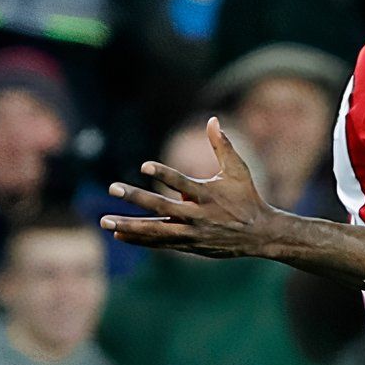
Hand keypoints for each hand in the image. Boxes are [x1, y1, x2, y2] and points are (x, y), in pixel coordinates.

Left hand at [104, 116, 289, 256]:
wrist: (260, 235)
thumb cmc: (247, 198)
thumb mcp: (238, 170)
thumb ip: (222, 146)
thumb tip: (213, 119)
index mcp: (208, 195)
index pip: (182, 183)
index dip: (164, 174)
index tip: (144, 166)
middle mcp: (197, 216)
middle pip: (162, 208)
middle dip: (137, 198)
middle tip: (113, 188)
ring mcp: (191, 233)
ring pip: (156, 231)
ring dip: (130, 226)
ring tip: (105, 221)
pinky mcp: (188, 245)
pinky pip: (160, 242)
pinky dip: (140, 239)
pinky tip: (119, 234)